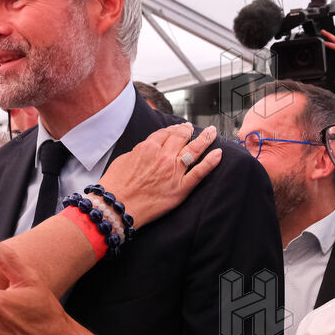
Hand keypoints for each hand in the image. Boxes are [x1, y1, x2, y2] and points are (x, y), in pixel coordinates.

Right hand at [98, 123, 222, 225]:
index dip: (174, 129)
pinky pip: (199, 173)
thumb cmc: (116, 185)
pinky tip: (219, 154)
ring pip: (194, 150)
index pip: (165, 133)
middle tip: (194, 128)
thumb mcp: (124, 159)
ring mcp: (174, 172)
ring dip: (205, 139)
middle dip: (189, 130)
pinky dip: (211, 162)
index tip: (179, 127)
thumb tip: (146, 149)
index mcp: (148, 147)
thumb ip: (138, 151)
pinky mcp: (180, 188)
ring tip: (212, 133)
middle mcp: (163, 156)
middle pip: (181, 138)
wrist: (117, 206)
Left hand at [321, 30, 334, 85]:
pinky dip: (332, 45)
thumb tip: (320, 68)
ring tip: (324, 33)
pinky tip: (326, 43)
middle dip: (329, 35)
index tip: (322, 37)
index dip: (329, 39)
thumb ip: (329, 65)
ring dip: (330, 36)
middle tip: (322, 31)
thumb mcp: (334, 69)